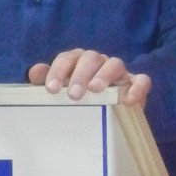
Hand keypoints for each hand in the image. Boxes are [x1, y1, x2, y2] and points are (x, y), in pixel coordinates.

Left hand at [29, 50, 150, 108]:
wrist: (104, 117)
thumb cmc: (77, 102)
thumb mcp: (60, 93)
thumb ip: (47, 82)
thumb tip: (34, 72)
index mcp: (76, 61)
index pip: (66, 58)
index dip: (58, 71)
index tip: (51, 89)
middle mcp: (97, 62)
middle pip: (90, 58)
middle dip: (80, 75)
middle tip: (74, 94)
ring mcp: (118, 73)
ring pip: (114, 64)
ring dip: (104, 75)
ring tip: (96, 90)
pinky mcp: (135, 85)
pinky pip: (141, 81)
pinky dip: (137, 88)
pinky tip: (128, 101)